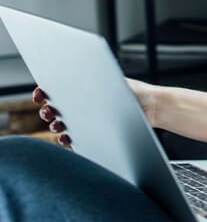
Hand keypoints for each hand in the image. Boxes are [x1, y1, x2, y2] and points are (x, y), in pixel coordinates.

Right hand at [32, 77, 159, 146]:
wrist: (151, 108)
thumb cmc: (135, 91)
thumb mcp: (115, 83)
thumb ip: (98, 82)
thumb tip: (79, 82)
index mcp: (83, 86)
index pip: (55, 88)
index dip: (44, 91)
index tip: (41, 94)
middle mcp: (81, 103)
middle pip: (53, 107)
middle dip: (47, 110)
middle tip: (49, 112)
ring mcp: (84, 119)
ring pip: (60, 124)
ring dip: (55, 125)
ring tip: (58, 125)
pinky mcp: (91, 133)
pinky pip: (73, 138)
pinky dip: (66, 139)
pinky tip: (67, 138)